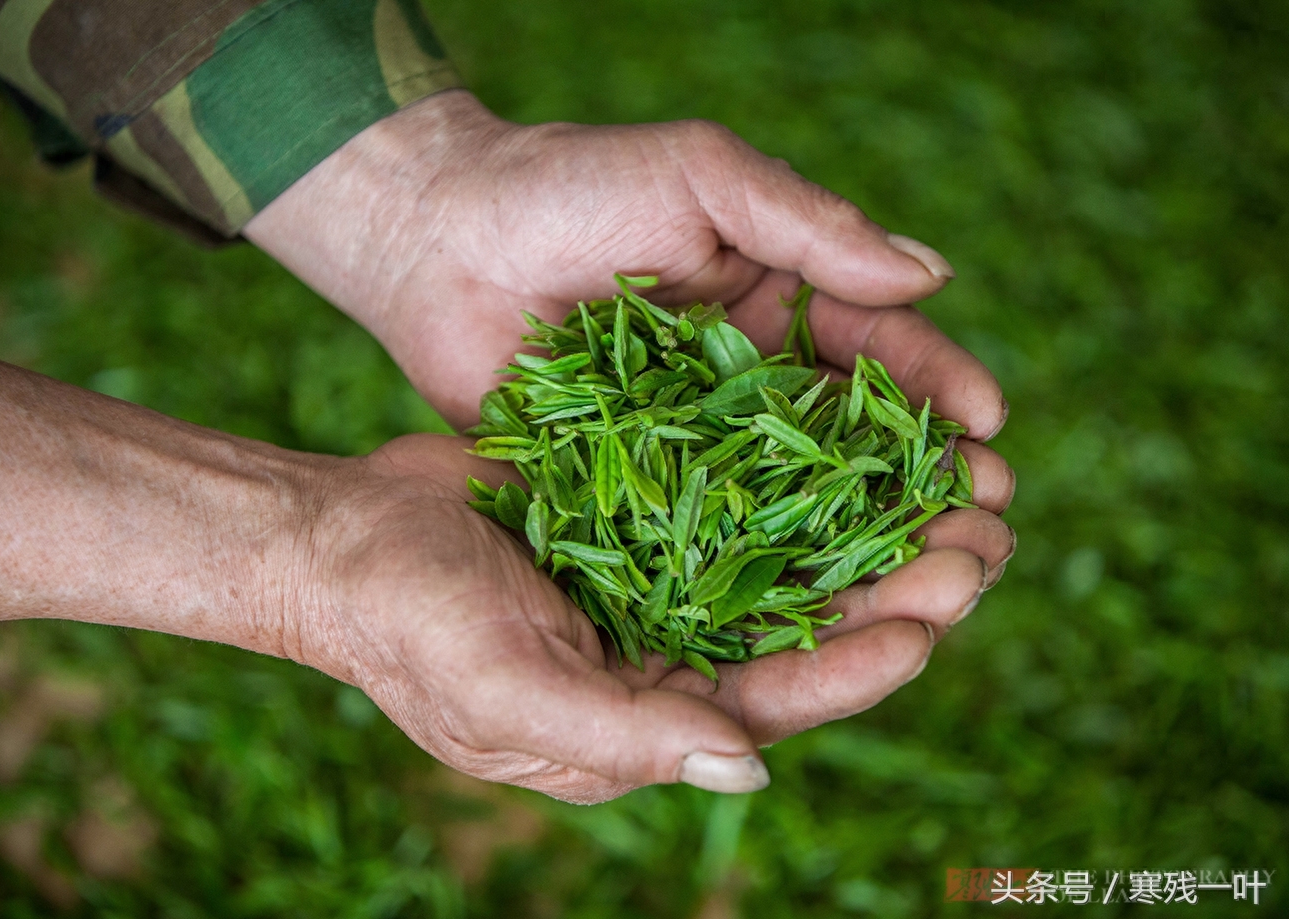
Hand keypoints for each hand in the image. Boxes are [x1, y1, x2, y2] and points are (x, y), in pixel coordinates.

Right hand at [0, 327, 1011, 804]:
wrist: (338, 539)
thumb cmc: (408, 627)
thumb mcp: (506, 694)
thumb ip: (626, 735)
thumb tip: (752, 762)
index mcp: (648, 716)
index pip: (779, 698)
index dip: (861, 661)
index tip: (938, 611)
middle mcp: (669, 658)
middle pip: (807, 629)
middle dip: (897, 588)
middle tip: (985, 534)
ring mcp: (659, 584)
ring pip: (789, 561)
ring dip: (867, 527)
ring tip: (953, 480)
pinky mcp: (644, 518)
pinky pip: (739, 498)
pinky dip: (797, 475)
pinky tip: (853, 432)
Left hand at [245, 91, 1013, 583]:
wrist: (435, 241)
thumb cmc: (568, 185)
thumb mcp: (700, 176)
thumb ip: (810, 224)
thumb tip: (936, 276)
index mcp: (778, 302)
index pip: (881, 351)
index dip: (940, 390)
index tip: (993, 434)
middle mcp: (746, 382)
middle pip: (853, 444)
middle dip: (924, 488)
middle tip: (985, 532)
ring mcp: (692, 444)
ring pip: (792, 504)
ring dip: (862, 549)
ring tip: (929, 590)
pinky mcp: (631, 492)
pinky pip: (705, 537)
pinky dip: (760, 575)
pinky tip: (810, 615)